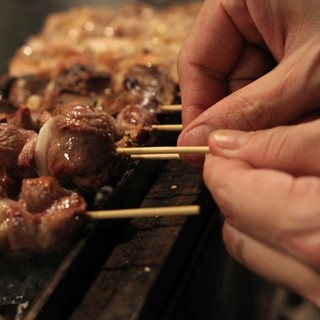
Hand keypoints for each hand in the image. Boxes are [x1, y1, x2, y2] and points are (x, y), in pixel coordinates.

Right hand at [177, 0, 319, 166]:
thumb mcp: (308, 72)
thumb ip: (251, 111)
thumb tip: (199, 141)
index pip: (197, 60)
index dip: (197, 107)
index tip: (201, 145)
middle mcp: (257, 13)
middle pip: (225, 78)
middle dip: (239, 118)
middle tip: (252, 151)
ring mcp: (278, 31)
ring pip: (252, 89)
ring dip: (269, 118)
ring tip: (297, 126)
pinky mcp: (298, 48)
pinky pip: (277, 88)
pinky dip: (288, 110)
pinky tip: (306, 117)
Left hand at [204, 119, 319, 306]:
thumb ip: (280, 144)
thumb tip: (224, 144)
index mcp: (313, 231)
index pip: (230, 193)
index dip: (222, 162)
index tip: (227, 143)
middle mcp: (316, 275)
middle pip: (235, 224)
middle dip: (235, 185)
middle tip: (258, 156)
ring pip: (253, 247)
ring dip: (253, 209)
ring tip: (281, 176)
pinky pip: (281, 262)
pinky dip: (276, 230)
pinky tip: (298, 201)